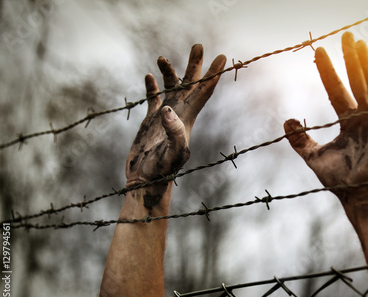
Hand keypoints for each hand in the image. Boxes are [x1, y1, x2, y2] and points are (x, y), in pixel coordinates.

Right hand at [126, 44, 225, 186]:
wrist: (146, 180)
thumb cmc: (162, 171)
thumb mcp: (171, 152)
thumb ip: (172, 132)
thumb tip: (167, 109)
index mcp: (188, 118)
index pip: (204, 92)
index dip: (213, 74)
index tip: (221, 57)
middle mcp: (179, 114)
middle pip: (191, 84)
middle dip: (195, 65)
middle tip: (199, 45)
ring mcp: (165, 117)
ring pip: (171, 88)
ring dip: (169, 72)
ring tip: (163, 58)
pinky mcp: (151, 121)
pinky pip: (153, 99)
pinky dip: (152, 87)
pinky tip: (149, 76)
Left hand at [284, 32, 367, 202]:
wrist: (357, 195)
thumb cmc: (339, 180)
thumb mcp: (313, 156)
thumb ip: (300, 140)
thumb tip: (286, 120)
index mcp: (348, 123)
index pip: (335, 91)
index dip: (327, 72)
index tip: (319, 52)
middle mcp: (363, 118)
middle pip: (355, 82)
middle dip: (349, 59)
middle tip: (345, 36)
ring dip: (365, 64)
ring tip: (358, 43)